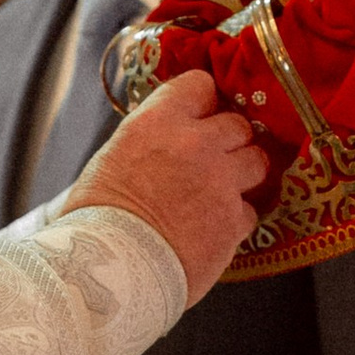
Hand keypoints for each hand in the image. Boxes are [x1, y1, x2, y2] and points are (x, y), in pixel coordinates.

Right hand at [63, 72, 263, 305]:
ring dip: (244, 175)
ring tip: (223, 193)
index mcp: (157, 123)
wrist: (112, 268)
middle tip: (215, 160)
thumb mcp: (110, 162)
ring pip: (257, 162)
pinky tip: (214, 230)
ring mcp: (221, 182)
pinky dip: (236, 220)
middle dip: (230, 141)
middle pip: (237, 125)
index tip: (201, 114)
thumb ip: (146, 145)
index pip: (198, 85)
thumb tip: (157, 148)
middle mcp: (195, 144)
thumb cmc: (97, 221)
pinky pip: (250, 211)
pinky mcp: (234, 220)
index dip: (202, 102)